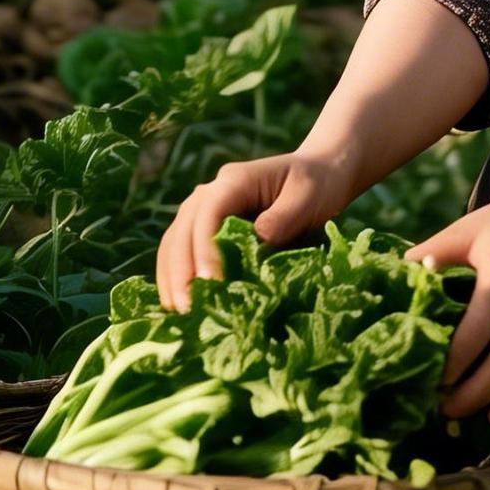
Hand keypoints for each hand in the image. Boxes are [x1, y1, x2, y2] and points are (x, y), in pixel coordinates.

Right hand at [155, 149, 353, 311]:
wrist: (318, 176)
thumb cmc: (316, 185)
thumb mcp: (308, 195)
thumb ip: (284, 215)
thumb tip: (258, 238)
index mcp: (234, 181)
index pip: (208, 213)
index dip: (204, 248)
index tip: (211, 282)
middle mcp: (210, 193)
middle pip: (183, 230)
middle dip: (181, 270)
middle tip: (186, 308)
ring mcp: (204, 212)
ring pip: (174, 242)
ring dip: (171, 277)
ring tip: (177, 313)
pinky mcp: (206, 231)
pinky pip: (182, 252)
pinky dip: (176, 277)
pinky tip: (177, 304)